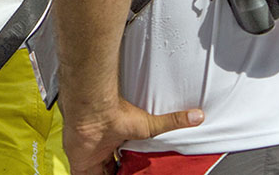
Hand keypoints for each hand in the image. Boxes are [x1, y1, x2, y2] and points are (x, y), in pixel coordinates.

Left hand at [63, 98, 203, 174]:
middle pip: (110, 169)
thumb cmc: (117, 113)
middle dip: (119, 172)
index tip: (137, 170)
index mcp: (116, 142)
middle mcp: (102, 150)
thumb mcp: (150, 124)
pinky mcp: (80, 166)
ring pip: (99, 174)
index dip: (128, 168)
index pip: (122, 161)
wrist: (94, 111)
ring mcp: (90, 158)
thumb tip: (197, 115)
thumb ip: (173, 121)